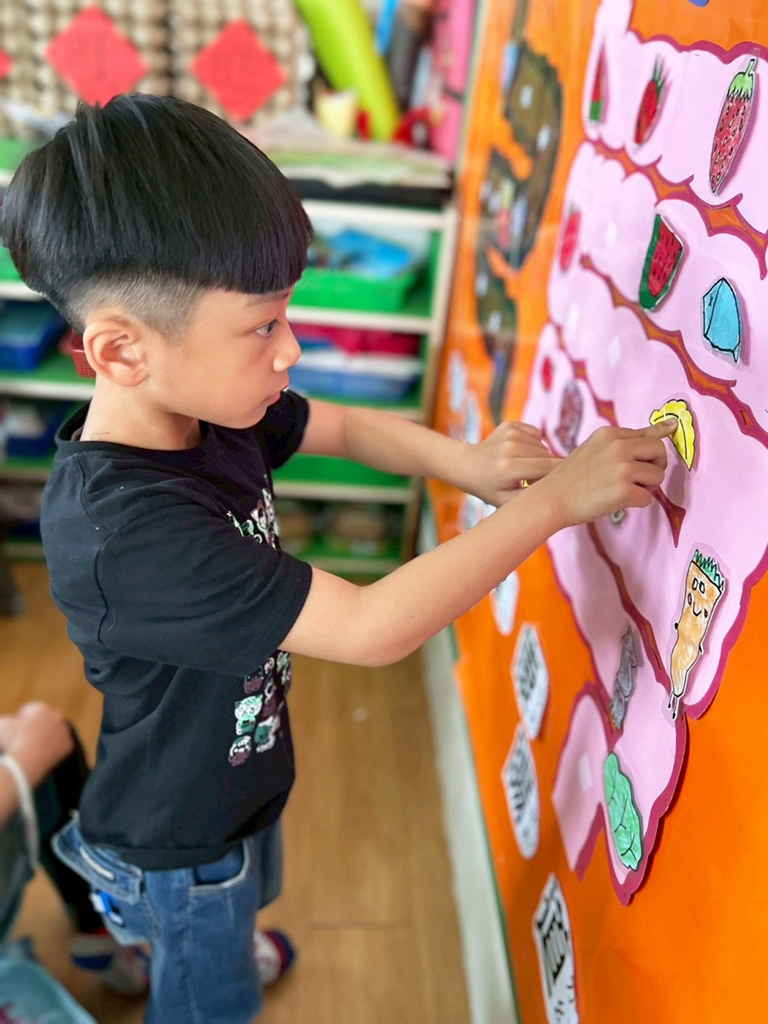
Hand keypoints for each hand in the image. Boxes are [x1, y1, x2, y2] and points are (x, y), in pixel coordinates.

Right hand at [0, 701, 73, 789]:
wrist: (25, 762)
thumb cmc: (11, 742)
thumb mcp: (1, 724)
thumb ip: (6, 719)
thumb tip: (10, 721)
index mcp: (41, 708)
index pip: (32, 710)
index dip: (23, 717)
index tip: (18, 725)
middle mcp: (56, 716)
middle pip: (46, 719)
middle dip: (38, 725)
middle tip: (29, 735)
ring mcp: (64, 731)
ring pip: (56, 732)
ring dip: (49, 736)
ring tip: (37, 744)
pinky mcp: (69, 745)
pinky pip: (61, 746)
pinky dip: (54, 749)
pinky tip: (45, 754)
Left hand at [458, 421, 560, 505]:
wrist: (468, 465)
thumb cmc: (489, 488)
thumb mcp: (508, 502)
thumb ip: (533, 497)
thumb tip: (558, 488)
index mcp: (509, 468)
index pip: (547, 468)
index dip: (558, 474)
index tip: (565, 482)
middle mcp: (510, 447)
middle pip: (547, 455)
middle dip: (548, 467)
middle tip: (535, 478)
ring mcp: (509, 433)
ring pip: (542, 445)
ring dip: (540, 456)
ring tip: (525, 466)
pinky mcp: (510, 425)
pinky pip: (536, 434)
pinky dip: (533, 444)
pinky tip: (520, 453)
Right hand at [537, 420, 676, 527]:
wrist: (551, 499)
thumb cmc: (571, 477)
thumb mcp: (594, 448)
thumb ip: (624, 441)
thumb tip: (667, 427)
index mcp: (610, 434)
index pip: (647, 434)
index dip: (660, 436)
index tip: (673, 426)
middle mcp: (619, 447)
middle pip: (660, 452)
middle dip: (655, 466)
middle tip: (639, 478)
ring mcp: (622, 468)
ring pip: (658, 476)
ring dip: (646, 487)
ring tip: (622, 490)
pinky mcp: (624, 491)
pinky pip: (648, 499)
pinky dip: (636, 504)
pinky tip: (617, 502)